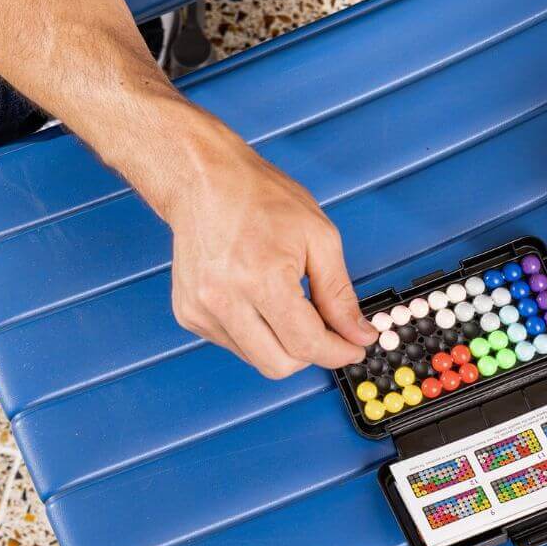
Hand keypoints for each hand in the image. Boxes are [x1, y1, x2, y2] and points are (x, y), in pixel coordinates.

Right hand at [154, 108, 377, 377]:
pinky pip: (234, 345)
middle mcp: (223, 301)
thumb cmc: (259, 198)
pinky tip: (261, 300)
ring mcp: (201, 311)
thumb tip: (358, 333)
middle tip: (329, 329)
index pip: (305, 344)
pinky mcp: (189, 314)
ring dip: (283, 343)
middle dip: (311, 353)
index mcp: (260, 280)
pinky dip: (257, 333)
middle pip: (279, 365)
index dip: (338, 351)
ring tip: (290, 301)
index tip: (354, 347)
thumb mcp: (318, 237)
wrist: (204, 180)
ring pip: (257, 359)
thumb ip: (339, 293)